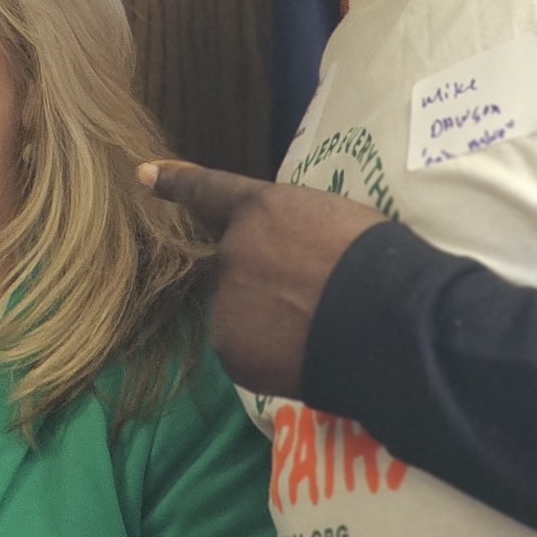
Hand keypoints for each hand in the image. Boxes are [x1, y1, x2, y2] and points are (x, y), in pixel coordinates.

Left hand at [140, 159, 387, 396]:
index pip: (210, 192)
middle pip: (238, 268)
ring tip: (322, 332)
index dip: (176, 183)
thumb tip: (289, 263)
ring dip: (271, 324)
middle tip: (320, 302)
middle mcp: (231, 250)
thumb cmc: (385, 266)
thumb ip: (295, 233)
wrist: (393, 323)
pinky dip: (273, 360)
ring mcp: (227, 299)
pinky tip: (310, 358)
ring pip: (243, 314)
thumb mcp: (338, 223)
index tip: (143, 176)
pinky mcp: (231, 347)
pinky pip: (248, 353)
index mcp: (262, 210)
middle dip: (268, 284)